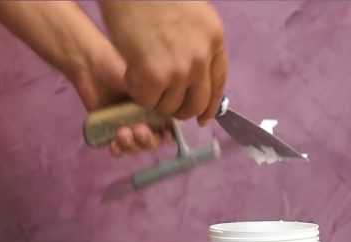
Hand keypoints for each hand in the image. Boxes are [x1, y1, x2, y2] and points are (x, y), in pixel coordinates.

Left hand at [72, 39, 171, 155]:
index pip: (168, 128)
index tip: (163, 133)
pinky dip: (119, 150)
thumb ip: (156, 100)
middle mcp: (145, 118)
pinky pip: (118, 148)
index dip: (167, 135)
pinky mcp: (110, 131)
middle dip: (147, 140)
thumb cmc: (118, 65)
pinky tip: (114, 145)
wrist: (90, 65)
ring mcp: (128, 125)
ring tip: (121, 133)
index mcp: (157, 106)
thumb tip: (165, 119)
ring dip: (132, 146)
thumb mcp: (143, 78)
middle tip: (138, 130)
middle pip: (153, 141)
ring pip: (136, 147)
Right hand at [100, 1, 226, 124]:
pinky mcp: (154, 78)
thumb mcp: (193, 15)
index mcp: (214, 39)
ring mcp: (178, 70)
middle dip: (181, 110)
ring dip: (155, 99)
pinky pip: (147, 101)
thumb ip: (198, 44)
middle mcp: (201, 58)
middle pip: (196, 103)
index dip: (210, 105)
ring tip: (143, 78)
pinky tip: (132, 74)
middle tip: (166, 105)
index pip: (218, 84)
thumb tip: (197, 75)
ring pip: (169, 106)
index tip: (202, 117)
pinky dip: (137, 92)